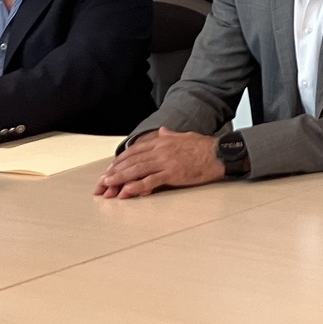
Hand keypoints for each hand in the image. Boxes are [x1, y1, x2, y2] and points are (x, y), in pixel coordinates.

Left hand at [93, 129, 225, 198]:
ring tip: (107, 186)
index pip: (135, 150)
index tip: (111, 168)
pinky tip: (126, 191)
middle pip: (132, 160)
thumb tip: (163, 131)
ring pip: (136, 170)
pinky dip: (136, 187)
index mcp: (162, 141)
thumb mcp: (184, 136)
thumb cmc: (204, 146)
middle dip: (115, 171)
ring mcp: (165, 162)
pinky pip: (150, 181)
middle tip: (102, 181)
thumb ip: (171, 135)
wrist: (219, 153)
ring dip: (119, 178)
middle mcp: (160, 150)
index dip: (121, 160)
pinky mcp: (172, 174)